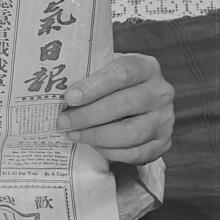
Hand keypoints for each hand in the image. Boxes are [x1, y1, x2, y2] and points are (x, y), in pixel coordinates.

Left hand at [57, 53, 174, 164]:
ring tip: (73, 134)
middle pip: (124, 105)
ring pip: (130, 133)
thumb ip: (88, 77)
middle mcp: (161, 92)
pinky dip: (110, 152)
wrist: (140, 101)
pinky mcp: (164, 142)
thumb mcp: (104, 70)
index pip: (121, 73)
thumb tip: (54, 93)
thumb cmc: (113, 84)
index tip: (69, 98)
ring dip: (96, 136)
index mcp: (145, 66)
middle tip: (63, 122)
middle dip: (88, 116)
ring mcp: (165, 119)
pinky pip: (136, 153)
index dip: (94, 86)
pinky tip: (93, 146)